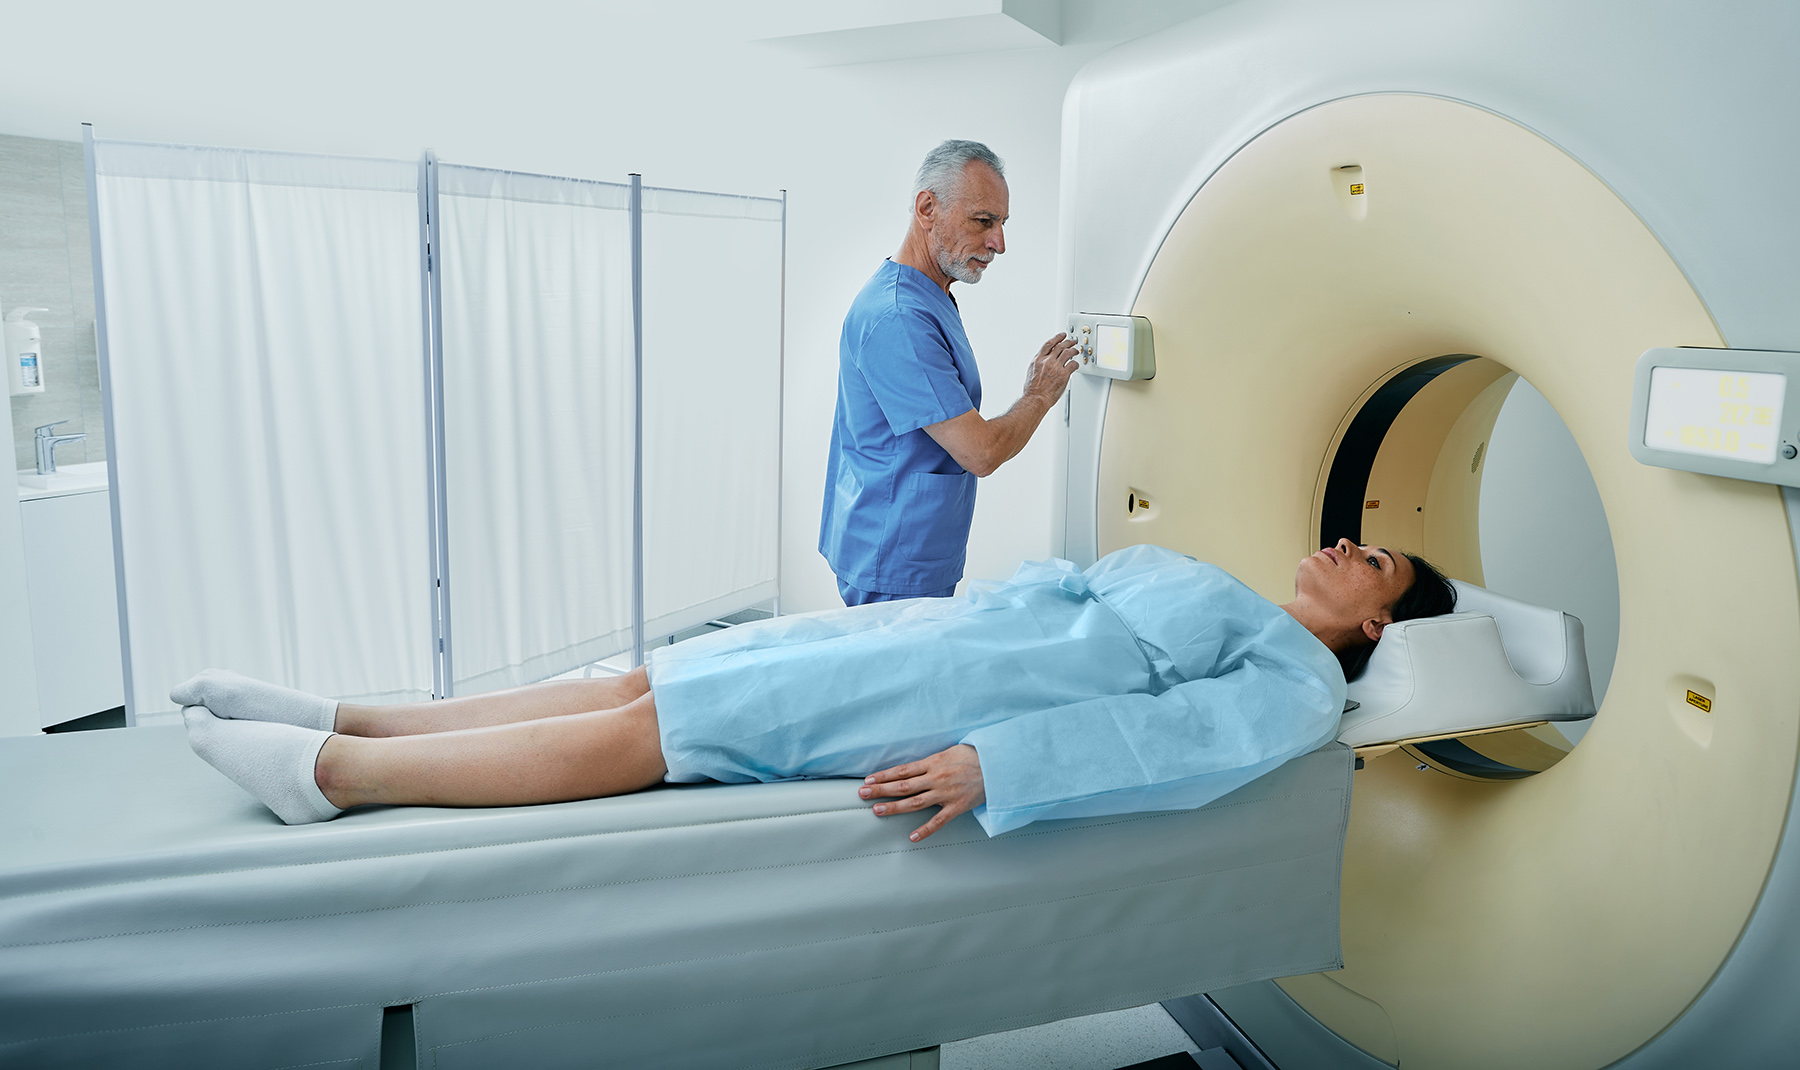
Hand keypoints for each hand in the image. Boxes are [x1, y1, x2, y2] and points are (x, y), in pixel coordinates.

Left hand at [860, 744, 985, 841]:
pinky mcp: (957, 807)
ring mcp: (946, 794)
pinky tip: (912, 837)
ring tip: (877, 810)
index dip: (883, 776)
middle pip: (903, 786)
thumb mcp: (948, 752)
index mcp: (933, 763)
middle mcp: (936, 778)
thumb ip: (930, 761)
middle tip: (862, 793)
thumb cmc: (973, 756)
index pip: (902, 770)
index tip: (868, 779)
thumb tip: (911, 769)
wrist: (997, 765)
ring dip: (894, 807)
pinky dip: (924, 830)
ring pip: (915, 803)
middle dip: (880, 790)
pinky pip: (938, 821)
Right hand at [1021, 332, 1079, 405]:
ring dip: (1074, 350)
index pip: (1049, 344)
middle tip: (1072, 341)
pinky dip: (1076, 363)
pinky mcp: (1063, 374)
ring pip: (1068, 352)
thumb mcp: (1031, 372)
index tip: (1061, 336)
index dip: (1057, 338)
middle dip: (1068, 342)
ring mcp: (1056, 367)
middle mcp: (1047, 361)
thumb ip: (1038, 364)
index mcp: (1038, 359)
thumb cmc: (1032, 390)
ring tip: (1076, 351)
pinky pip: (1073, 364)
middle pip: (1060, 346)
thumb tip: (1043, 362)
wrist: (1035, 398)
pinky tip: (1076, 364)